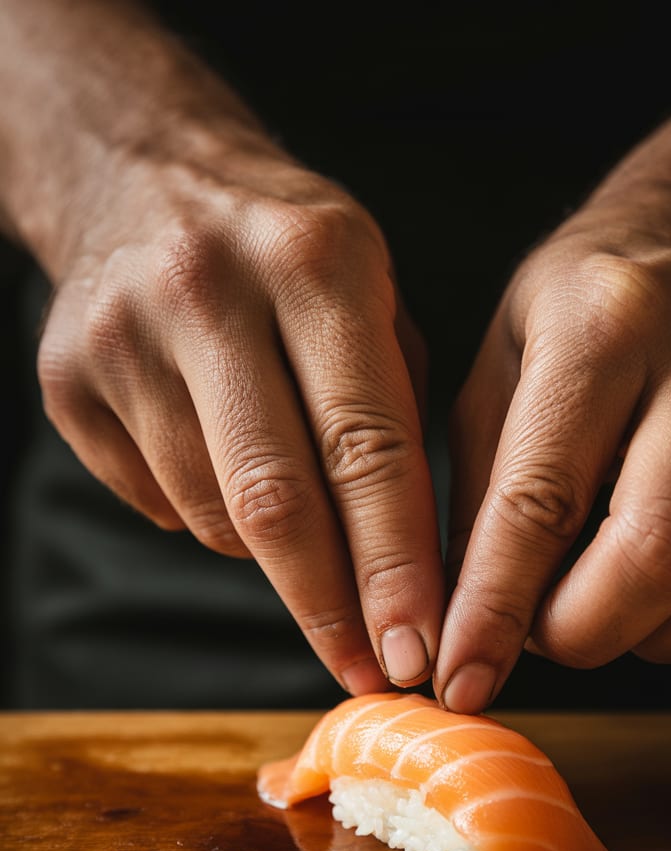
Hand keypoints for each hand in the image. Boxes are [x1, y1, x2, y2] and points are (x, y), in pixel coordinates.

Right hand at [36, 136, 442, 695]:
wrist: (140, 175)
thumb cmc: (290, 254)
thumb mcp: (375, 297)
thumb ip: (398, 417)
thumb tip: (409, 569)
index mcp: (315, 262)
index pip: (366, 446)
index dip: (394, 565)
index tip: (418, 647)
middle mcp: (209, 291)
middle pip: (275, 499)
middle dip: (330, 606)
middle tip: (369, 671)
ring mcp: (123, 337)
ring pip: (213, 514)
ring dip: (272, 554)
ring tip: (300, 522)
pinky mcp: (67, 381)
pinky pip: (158, 502)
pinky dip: (209, 516)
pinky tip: (224, 465)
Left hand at [435, 182, 670, 712]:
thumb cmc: (579, 318)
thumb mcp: (495, 369)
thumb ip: (474, 494)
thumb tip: (457, 624)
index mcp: (602, 328)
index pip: (543, 498)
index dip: (496, 608)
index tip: (462, 675)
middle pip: (661, 552)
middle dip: (585, 632)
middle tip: (544, 635)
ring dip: (660, 638)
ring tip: (609, 610)